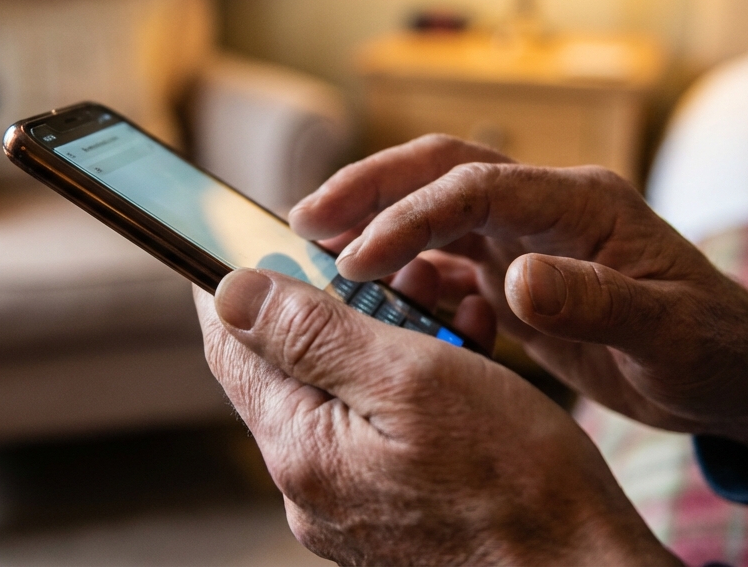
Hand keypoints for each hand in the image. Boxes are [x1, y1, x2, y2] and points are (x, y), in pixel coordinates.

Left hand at [196, 269, 678, 565]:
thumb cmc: (517, 481)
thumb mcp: (412, 378)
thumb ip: (313, 334)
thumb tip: (230, 292)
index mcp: (301, 447)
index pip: (230, 346)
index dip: (235, 279)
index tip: (259, 232)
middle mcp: (310, 485)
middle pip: (290, 365)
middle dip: (340, 302)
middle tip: (401, 269)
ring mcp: (348, 506)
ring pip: (343, 393)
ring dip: (387, 339)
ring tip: (450, 310)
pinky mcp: (389, 515)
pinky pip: (379, 431)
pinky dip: (413, 387)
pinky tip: (465, 361)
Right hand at [289, 134, 747, 461]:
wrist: (737, 373)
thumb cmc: (713, 347)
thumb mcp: (666, 333)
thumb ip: (596, 302)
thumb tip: (518, 278)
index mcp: (581, 203)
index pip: (476, 187)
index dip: (410, 217)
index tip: (357, 260)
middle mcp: (547, 207)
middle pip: (441, 172)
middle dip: (370, 189)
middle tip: (304, 221)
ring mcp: (530, 236)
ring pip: (435, 210)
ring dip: (379, 227)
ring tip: (324, 259)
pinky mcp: (518, 271)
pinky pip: (448, 259)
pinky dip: (411, 276)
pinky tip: (391, 306)